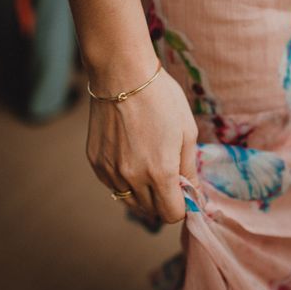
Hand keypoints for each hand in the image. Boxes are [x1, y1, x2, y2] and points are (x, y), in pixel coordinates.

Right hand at [86, 63, 198, 223]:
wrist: (122, 75)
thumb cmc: (161, 99)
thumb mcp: (187, 133)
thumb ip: (190, 169)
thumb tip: (194, 194)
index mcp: (160, 173)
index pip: (172, 214)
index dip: (182, 206)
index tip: (184, 190)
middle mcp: (133, 178)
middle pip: (151, 212)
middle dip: (164, 201)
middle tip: (169, 178)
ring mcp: (110, 172)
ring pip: (130, 202)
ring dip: (144, 194)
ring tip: (150, 167)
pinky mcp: (96, 162)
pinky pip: (113, 186)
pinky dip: (125, 181)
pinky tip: (131, 158)